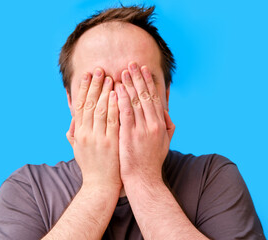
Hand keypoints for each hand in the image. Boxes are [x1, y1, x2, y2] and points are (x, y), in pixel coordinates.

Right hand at [66, 68, 120, 189]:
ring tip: (110, 77)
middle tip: (99, 69)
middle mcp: (85, 133)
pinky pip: (113, 121)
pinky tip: (118, 94)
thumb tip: (73, 117)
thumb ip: (74, 131)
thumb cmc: (90, 165)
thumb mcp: (77, 148)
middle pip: (89, 104)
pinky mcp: (110, 143)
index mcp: (78, 132)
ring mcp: (98, 138)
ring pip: (100, 109)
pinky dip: (114, 106)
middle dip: (94, 85)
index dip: (83, 88)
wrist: (100, 185)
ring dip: (105, 92)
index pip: (80, 105)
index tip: (87, 75)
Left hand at [116, 62, 174, 182]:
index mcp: (161, 124)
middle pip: (146, 96)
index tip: (144, 70)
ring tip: (123, 71)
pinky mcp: (130, 135)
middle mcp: (154, 124)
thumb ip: (168, 126)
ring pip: (136, 101)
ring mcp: (142, 129)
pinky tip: (118, 88)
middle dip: (139, 78)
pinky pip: (125, 113)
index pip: (155, 98)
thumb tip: (167, 112)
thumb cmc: (152, 161)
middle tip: (133, 64)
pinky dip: (122, 99)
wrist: (144, 179)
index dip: (149, 83)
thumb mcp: (165, 142)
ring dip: (130, 84)